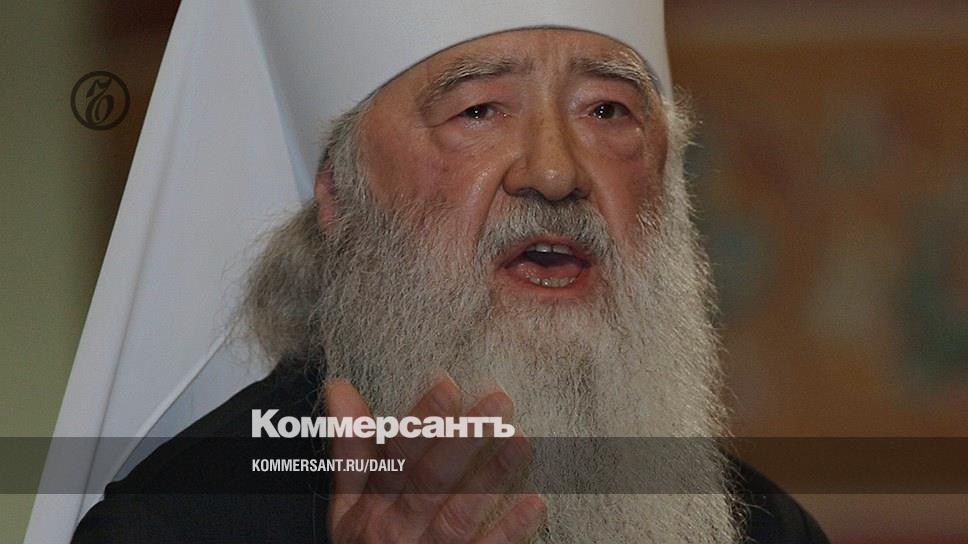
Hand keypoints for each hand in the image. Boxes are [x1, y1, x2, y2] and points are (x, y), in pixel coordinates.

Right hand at [324, 376, 545, 542]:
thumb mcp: (348, 503)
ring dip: (492, 476)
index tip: (447, 383)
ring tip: (521, 440)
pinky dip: (510, 530)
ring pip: (461, 513)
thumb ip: (351, 447)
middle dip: (464, 439)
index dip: (421, 421)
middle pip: (431, 480)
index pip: (396, 456)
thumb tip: (339, 386)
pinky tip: (534, 502)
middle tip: (499, 400)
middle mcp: (399, 528)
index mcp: (373, 504)